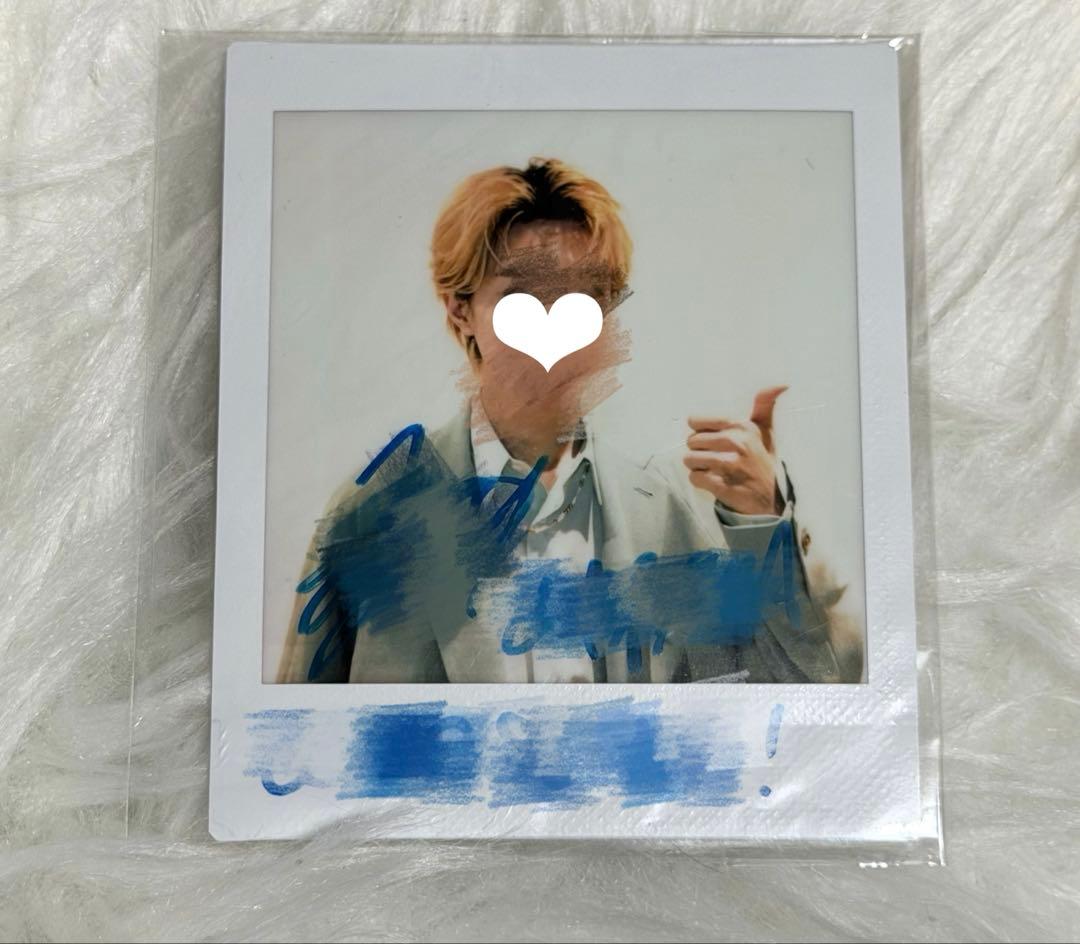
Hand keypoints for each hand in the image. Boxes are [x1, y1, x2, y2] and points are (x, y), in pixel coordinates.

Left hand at [683, 385, 787, 515]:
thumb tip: (782, 384)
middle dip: (699, 451)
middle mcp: (736, 443)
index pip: (696, 421)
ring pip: (690, 459)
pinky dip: (701, 482)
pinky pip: (694, 478)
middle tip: (715, 458)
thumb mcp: (765, 431)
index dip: (699, 431)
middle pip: (691, 441)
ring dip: (698, 466)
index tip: (711, 439)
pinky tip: (715, 481)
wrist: (771, 499)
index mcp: (742, 427)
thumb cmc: (763, 460)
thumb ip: (765, 405)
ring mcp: (729, 465)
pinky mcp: (722, 485)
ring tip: (714, 470)